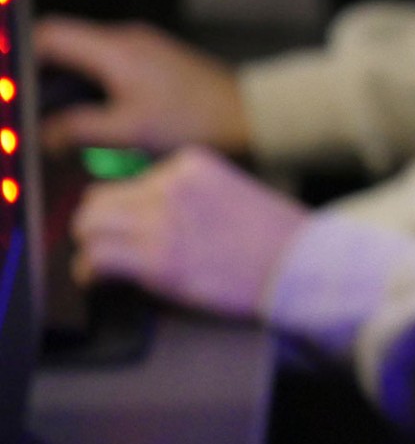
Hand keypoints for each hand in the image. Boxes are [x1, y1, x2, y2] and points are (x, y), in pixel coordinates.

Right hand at [34, 17, 251, 156]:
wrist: (243, 112)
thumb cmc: (192, 119)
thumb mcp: (127, 131)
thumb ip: (77, 130)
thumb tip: (42, 133)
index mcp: (114, 49)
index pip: (50, 34)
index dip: (20, 55)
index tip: (9, 84)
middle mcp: (125, 38)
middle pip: (64, 44)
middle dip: (40, 74)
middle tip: (27, 109)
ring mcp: (141, 45)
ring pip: (85, 55)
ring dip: (66, 82)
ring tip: (54, 118)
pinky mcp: (153, 57)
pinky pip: (107, 63)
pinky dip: (89, 84)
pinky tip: (88, 114)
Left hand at [70, 146, 308, 318]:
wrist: (296, 262)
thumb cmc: (271, 233)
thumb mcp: (227, 189)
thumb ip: (188, 192)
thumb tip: (148, 214)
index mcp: (190, 163)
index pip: (128, 179)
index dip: (124, 208)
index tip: (131, 228)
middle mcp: (171, 184)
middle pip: (99, 198)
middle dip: (98, 224)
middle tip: (106, 245)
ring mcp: (163, 220)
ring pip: (89, 225)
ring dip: (90, 245)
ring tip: (101, 264)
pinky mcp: (158, 260)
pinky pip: (96, 258)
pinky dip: (89, 271)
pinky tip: (99, 280)